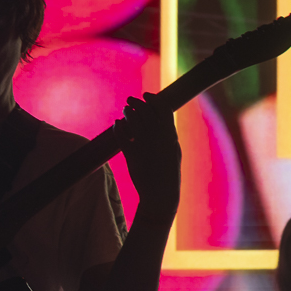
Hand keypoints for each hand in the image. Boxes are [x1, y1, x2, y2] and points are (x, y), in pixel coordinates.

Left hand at [121, 93, 180, 213]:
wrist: (160, 194)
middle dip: (136, 102)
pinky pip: (121, 135)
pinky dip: (118, 127)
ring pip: (132, 119)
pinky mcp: (131, 154)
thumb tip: (160, 117)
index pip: (162, 107)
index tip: (146, 95)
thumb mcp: (173, 150)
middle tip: (129, 101)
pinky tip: (117, 124)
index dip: (153, 98)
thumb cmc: (169, 173)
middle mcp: (157, 137)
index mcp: (170, 135)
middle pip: (145, 110)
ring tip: (125, 110)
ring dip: (127, 112)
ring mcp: (143, 145)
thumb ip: (168, 133)